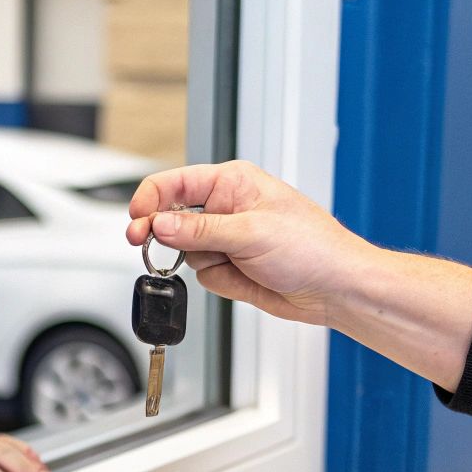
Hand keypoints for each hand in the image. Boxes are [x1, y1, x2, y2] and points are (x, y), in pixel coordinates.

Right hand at [125, 160, 377, 327]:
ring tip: (239, 262)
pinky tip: (247, 277)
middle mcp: (227, 208)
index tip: (136, 218)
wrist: (335, 288)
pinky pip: (204, 275)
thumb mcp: (251, 232)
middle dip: (167, 234)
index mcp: (233, 183)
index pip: (176, 183)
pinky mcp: (232, 267)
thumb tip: (161, 224)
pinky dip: (220, 281)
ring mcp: (228, 239)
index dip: (151, 199)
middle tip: (144, 243)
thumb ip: (200, 229)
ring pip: (186, 252)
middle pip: (173, 218)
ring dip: (205, 261)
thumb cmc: (312, 247)